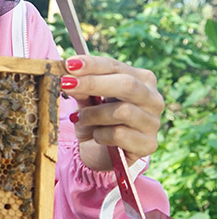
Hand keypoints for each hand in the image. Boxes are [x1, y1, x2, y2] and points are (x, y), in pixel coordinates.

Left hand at [60, 55, 163, 170]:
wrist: (100, 153)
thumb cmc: (95, 121)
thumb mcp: (86, 101)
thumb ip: (81, 88)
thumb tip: (69, 76)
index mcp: (141, 80)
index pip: (116, 66)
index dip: (92, 64)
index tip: (69, 64)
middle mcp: (153, 99)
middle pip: (127, 85)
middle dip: (93, 83)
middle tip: (65, 84)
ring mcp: (153, 122)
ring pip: (123, 111)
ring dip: (93, 114)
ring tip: (80, 119)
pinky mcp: (148, 144)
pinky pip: (120, 135)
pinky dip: (101, 135)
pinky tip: (96, 137)